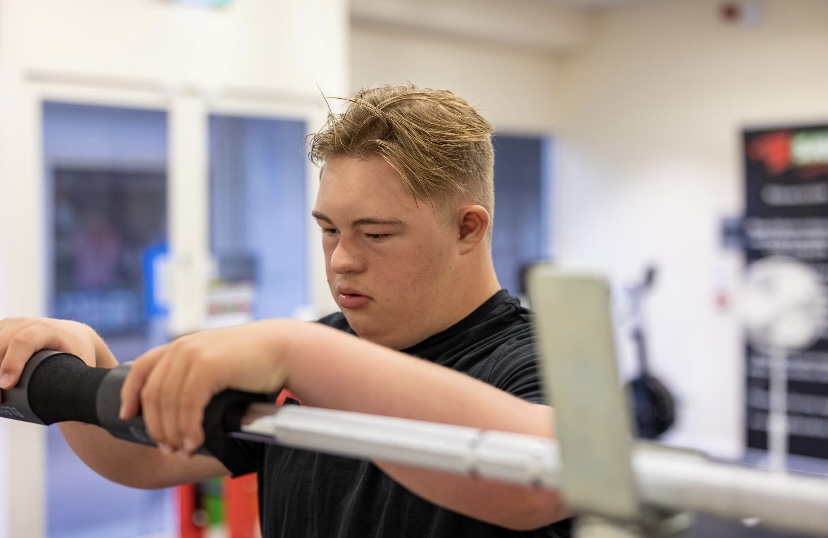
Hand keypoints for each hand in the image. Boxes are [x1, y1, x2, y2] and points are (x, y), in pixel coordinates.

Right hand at [0, 317, 114, 394]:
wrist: (74, 337)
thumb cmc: (80, 355)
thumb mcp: (82, 368)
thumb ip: (84, 390)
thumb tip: (86, 422)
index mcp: (49, 330)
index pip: (25, 341)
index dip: (13, 363)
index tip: (6, 385)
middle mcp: (27, 323)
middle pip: (0, 344)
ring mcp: (10, 325)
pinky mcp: (0, 330)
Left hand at [119, 320, 289, 456]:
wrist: (285, 350)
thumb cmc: (255, 363)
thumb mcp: (218, 364)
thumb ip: (197, 378)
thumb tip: (181, 416)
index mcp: (181, 346)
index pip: (141, 369)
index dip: (130, 394)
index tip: (128, 417)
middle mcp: (182, 348)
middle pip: (152, 394)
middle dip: (156, 426)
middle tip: (168, 449)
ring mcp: (193, 355)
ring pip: (167, 403)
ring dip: (173, 433)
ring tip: (184, 451)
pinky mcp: (208, 366)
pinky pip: (187, 405)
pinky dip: (188, 428)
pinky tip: (195, 441)